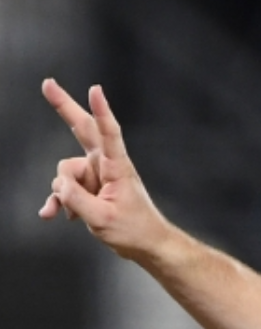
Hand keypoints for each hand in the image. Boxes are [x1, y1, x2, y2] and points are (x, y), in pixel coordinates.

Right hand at [39, 79, 173, 261]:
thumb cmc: (133, 230)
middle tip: (47, 84)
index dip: (101, 111)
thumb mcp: (101, 218)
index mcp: (117, 167)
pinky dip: (59, 201)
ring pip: (65, 173)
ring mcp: (96, 175)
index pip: (109, 133)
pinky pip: (65, 189)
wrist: (145, 244)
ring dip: (63, 194)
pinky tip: (52, 215)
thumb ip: (76, 199)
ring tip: (74, 214)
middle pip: (83, 130)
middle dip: (64, 107)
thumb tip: (58, 185)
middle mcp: (105, 165)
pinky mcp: (90, 187)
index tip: (95, 89)